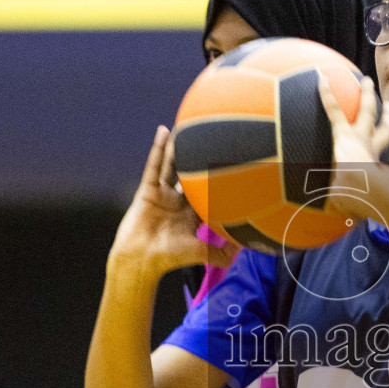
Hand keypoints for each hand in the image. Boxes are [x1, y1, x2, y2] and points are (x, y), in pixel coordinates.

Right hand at [107, 126, 240, 277]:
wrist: (142, 261)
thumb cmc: (171, 259)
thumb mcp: (204, 254)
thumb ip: (224, 253)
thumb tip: (246, 246)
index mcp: (190, 214)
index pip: (207, 192)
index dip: (218, 179)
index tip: (232, 163)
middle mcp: (177, 202)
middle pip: (190, 174)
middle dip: (199, 158)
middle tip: (213, 138)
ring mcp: (162, 194)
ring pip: (173, 165)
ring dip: (180, 147)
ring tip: (190, 126)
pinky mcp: (148, 189)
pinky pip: (154, 165)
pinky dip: (158, 148)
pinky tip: (164, 131)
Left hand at [317, 71, 388, 219]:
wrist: (359, 192)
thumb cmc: (358, 202)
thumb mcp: (355, 205)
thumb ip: (351, 208)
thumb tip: (352, 221)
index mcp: (374, 159)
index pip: (383, 140)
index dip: (388, 126)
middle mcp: (369, 145)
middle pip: (378, 122)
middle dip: (381, 109)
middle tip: (381, 96)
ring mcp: (358, 137)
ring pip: (365, 109)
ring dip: (366, 93)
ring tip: (364, 79)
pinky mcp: (343, 133)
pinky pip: (334, 109)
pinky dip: (327, 93)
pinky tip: (320, 78)